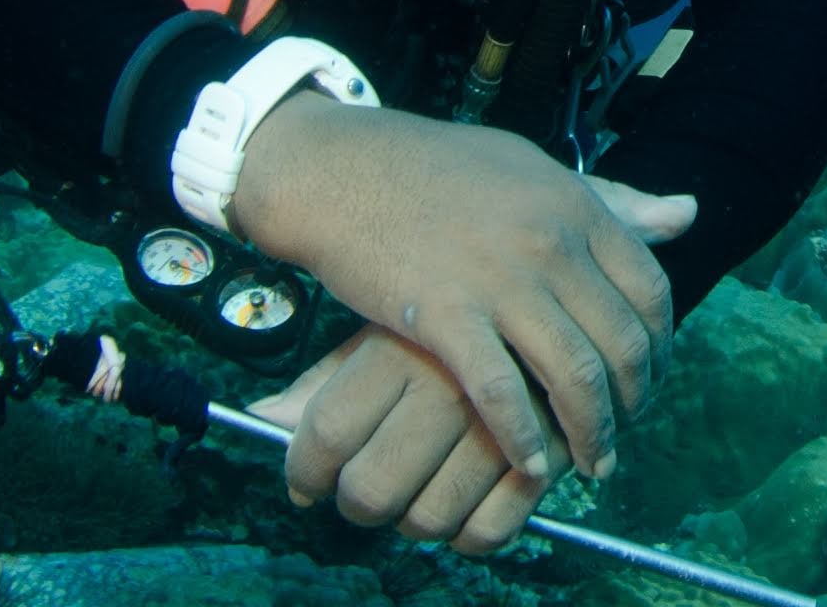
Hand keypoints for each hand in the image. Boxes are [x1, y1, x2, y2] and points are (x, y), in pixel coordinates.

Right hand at [223, 92, 699, 479]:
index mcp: (576, 207)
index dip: (659, 346)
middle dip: (633, 401)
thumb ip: (610, 200)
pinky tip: (532, 464)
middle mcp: (550, 244)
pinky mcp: (445, 317)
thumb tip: (687, 214)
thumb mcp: (534, 170)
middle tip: (624, 431)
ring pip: (574, 376)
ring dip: (592, 433)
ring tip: (592, 463)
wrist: (342, 169)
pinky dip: (525, 438)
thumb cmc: (435, 168)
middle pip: (621, 343)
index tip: (648, 378)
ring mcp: (499, 281)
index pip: (650, 290)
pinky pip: (502, 394)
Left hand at [247, 325, 545, 553]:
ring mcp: (500, 426)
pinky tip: (464, 509)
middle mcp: (447, 387)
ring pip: (426, 519)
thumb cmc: (457, 321)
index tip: (304, 482)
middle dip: (355, 505)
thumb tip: (263, 416)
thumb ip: (324, 379)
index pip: (327, 430)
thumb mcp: (386, 330)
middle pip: (370, 488)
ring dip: (412, 522)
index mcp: (401, 348)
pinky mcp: (549, 457)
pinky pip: (488, 532)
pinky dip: (468, 535)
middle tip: (361, 494)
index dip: (303, 470)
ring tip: (418, 497)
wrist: (563, 290)